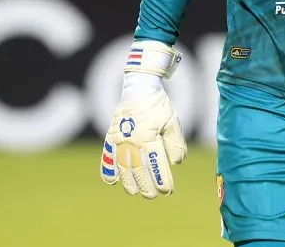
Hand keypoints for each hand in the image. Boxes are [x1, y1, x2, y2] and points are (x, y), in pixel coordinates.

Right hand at [100, 40, 185, 198]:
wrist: (138, 88)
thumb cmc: (159, 105)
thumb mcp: (172, 121)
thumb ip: (176, 142)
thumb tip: (177, 162)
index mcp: (149, 136)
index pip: (156, 163)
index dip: (161, 178)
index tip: (167, 190)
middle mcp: (132, 140)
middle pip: (138, 169)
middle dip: (146, 184)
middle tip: (152, 196)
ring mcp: (119, 139)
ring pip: (122, 166)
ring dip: (128, 181)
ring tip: (135, 192)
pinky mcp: (111, 136)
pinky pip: (107, 156)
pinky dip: (108, 170)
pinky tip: (111, 181)